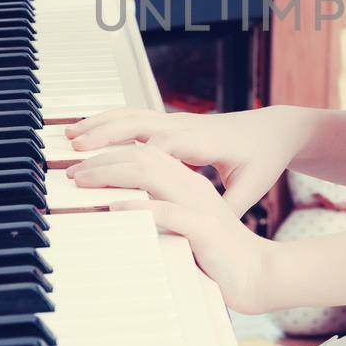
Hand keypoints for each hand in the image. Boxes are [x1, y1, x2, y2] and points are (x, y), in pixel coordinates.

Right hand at [65, 104, 314, 219]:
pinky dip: (108, 121)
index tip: (108, 175)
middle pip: (138, 126)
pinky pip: (135, 118)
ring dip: (99, 124)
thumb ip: (230, 207)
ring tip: (70, 136)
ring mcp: (178, 121)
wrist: (274, 130)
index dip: (133, 159)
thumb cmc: (263, 159)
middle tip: (75, 154)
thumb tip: (207, 229)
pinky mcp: (173, 123)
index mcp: (206, 141)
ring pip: (131, 116)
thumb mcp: (253, 187)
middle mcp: (187, 126)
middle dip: (105, 138)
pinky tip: (87, 131)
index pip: (162, 147)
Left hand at [67, 141, 279, 315]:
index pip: (144, 155)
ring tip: (83, 182)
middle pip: (141, 158)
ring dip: (111, 175)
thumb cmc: (219, 255)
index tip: (80, 167)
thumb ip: (158, 215)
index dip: (110, 155)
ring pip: (149, 175)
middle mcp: (192, 187)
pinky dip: (138, 207)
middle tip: (71, 171)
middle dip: (101, 160)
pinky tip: (115, 208)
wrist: (259, 274)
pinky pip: (166, 212)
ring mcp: (198, 205)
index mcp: (188, 183)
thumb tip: (120, 214)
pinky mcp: (203, 229)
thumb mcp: (184, 228)